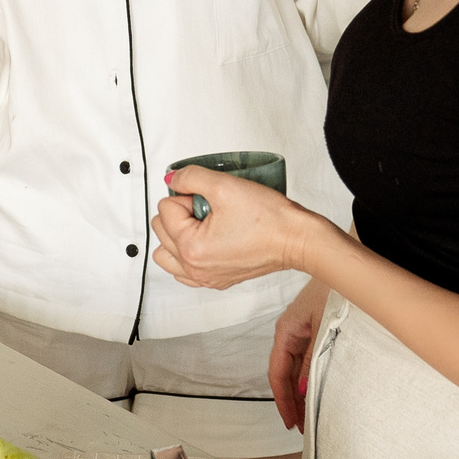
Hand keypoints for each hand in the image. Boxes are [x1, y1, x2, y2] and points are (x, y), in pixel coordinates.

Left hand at [150, 168, 319, 293]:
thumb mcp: (224, 185)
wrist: (296, 239)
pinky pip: (184, 270)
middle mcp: (194, 269)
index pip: (165, 209)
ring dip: (177, 234)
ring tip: (203, 223)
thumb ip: (190, 177)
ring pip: (167, 253)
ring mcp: (205, 278)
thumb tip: (171, 179)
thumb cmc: (269, 218)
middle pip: (162, 230)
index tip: (210, 197)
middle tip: (209, 207)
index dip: (187, 195)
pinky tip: (205, 240)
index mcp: (191, 249)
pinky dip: (187, 254)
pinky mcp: (217, 280)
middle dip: (181, 213)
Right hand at [268, 276, 331, 431]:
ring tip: (308, 413)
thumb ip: (312, 361)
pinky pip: (305, 358)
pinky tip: (315, 389)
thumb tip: (304, 390)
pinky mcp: (313, 328)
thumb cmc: (333, 291)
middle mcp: (289, 332)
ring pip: (295, 368)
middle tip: (301, 425)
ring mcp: (301, 330)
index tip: (290, 421)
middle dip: (291, 401)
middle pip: (284, 374)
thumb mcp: (323, 330)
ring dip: (300, 390)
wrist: (345, 267)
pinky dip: (308, 376)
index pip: (277, 374)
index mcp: (285, 331)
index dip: (283, 400)